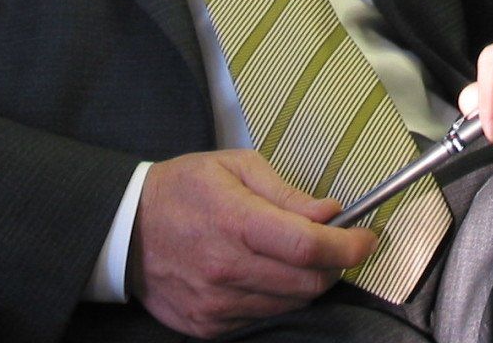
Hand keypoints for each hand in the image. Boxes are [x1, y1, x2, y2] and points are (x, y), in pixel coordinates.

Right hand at [128, 150, 376, 337]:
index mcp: (236, 222)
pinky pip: (263, 319)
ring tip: (294, 256)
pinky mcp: (209, 326)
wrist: (125, 229)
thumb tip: (329, 211)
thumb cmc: (181, 189)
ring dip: (306, 283)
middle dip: (334, 265)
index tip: (367, 238)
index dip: (348, 247)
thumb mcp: (235, 166)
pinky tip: (265, 274)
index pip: (309, 247)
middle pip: (308, 284)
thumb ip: (286, 192)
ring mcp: (217, 304)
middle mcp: (227, 269)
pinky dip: (276, 299)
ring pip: (290, 305)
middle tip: (334, 244)